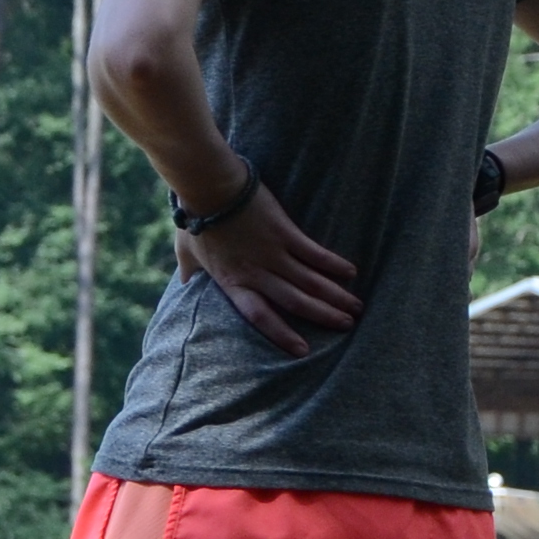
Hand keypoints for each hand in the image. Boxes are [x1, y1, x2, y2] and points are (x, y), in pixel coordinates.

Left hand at [175, 181, 362, 353]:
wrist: (208, 189)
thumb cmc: (195, 219)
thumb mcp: (186, 251)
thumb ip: (188, 269)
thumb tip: (182, 280)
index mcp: (232, 282)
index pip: (260, 317)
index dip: (282, 335)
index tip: (303, 350)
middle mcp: (256, 273)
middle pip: (294, 302)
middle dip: (323, 316)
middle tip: (347, 326)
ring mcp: (272, 253)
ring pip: (310, 282)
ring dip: (335, 296)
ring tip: (355, 307)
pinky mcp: (285, 233)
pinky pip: (314, 253)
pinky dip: (333, 264)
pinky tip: (351, 272)